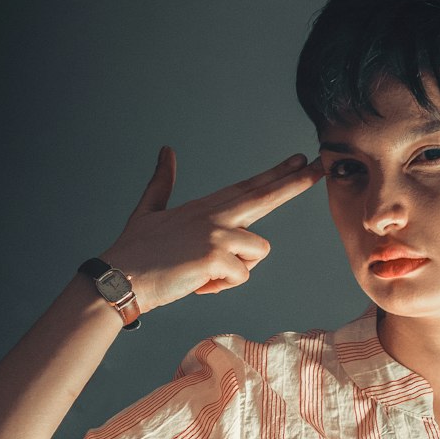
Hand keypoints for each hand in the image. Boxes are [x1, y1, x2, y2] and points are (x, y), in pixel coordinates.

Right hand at [101, 148, 323, 312]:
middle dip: (294, 182)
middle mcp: (215, 215)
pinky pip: (241, 276)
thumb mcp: (150, 210)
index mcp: (206, 206)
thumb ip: (162, 181)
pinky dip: (220, 287)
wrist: (120, 278)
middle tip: (319, 168)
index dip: (276, 174)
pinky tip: (196, 283)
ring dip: (234, 270)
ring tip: (201, 273)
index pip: (249, 187)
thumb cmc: (136, 250)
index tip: (300, 160)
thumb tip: (166, 151)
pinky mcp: (217, 257)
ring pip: (257, 252)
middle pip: (264, 197)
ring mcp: (217, 234)